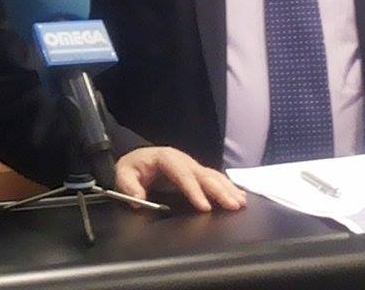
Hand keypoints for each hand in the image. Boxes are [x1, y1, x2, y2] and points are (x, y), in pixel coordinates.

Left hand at [115, 146, 246, 211]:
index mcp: (165, 157)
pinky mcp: (197, 172)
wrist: (138, 160)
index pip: (181, 174)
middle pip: (203, 174)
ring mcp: (192, 165)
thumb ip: (128, 186)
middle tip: (233, 205)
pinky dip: (229, 187)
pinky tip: (241, 196)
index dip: (194, 190)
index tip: (204, 207)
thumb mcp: (123, 173)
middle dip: (219, 190)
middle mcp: (183, 159)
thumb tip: (138, 199)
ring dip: (228, 189)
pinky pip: (215, 178)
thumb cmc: (133, 167)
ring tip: (241, 202)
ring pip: (213, 175)